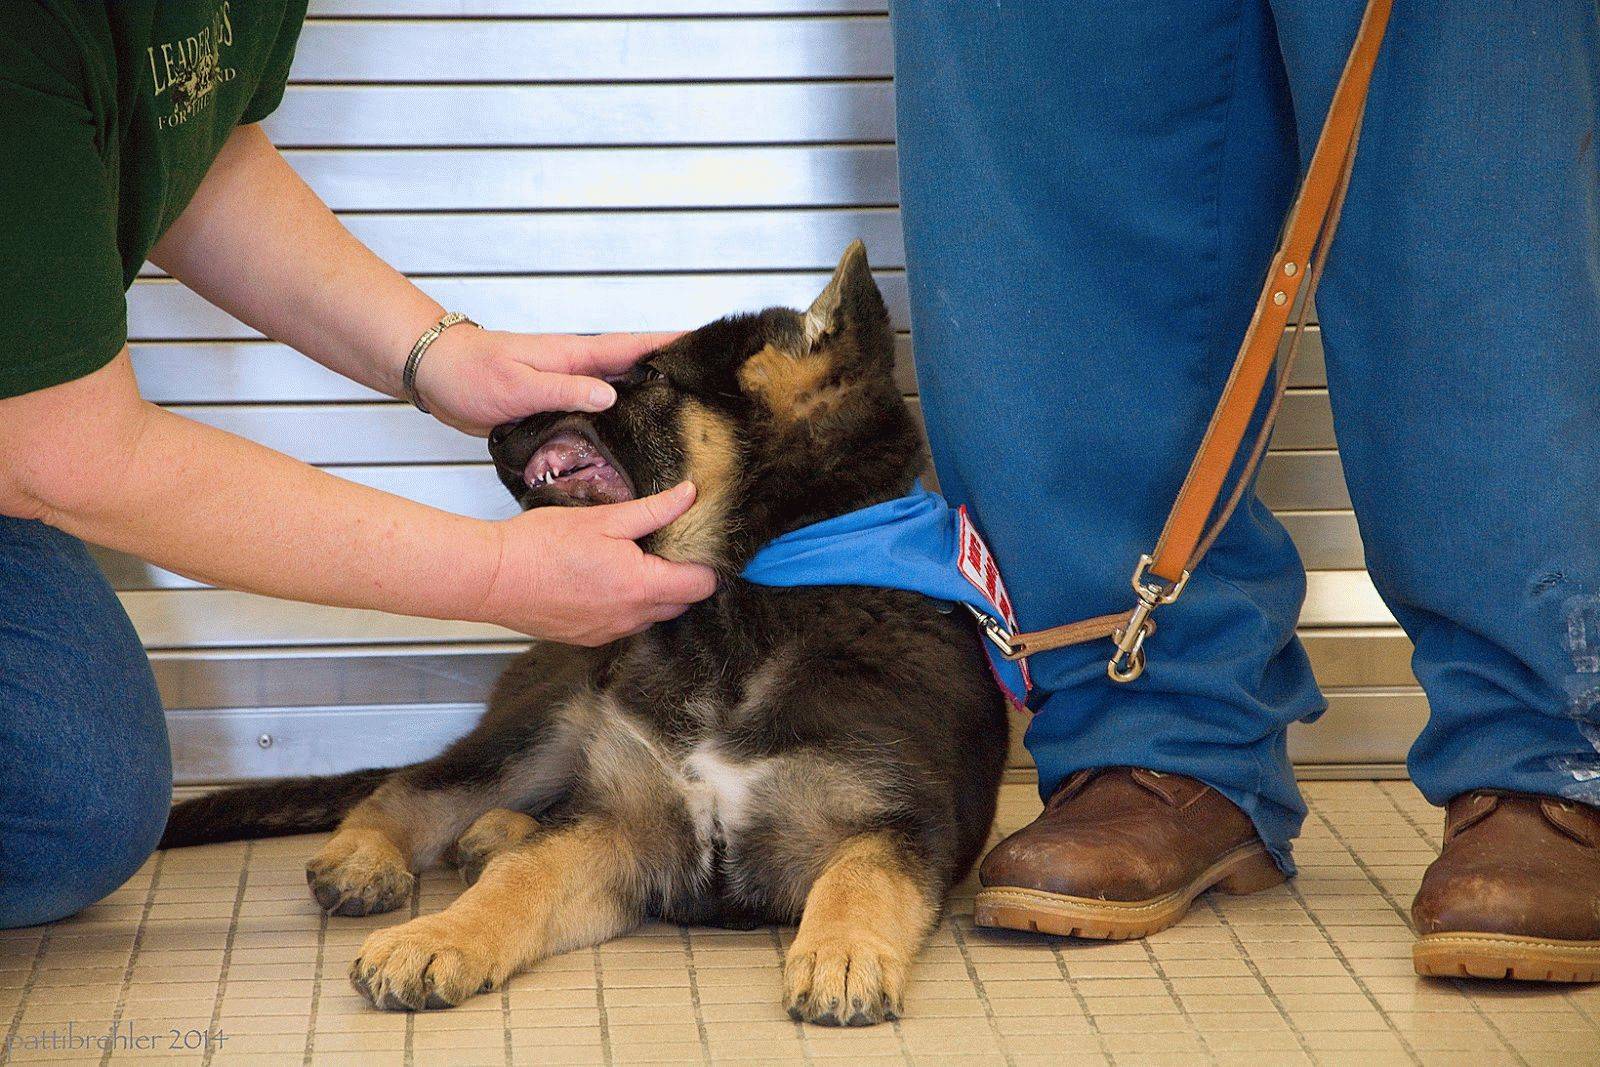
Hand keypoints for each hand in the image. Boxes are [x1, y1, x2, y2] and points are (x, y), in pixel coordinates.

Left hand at [414, 326, 682, 435]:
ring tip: (685, 411)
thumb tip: (610, 395)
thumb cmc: (470, 374)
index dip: (670, 343)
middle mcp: (577, 367)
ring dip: (649, 393)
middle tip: (710, 384)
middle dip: (671, 368)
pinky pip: (597, 407)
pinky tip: (631, 432)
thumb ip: (564, 390)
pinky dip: (619, 413)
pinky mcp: (556, 403)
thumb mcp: (517, 386)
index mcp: (574, 355)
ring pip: (619, 387)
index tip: (705, 342)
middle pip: (635, 364)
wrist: (435, 374)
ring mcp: (568, 384)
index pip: (632, 345)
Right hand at [479, 481, 717, 644]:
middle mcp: (631, 617)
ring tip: (627, 562)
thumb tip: (689, 496)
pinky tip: (602, 581)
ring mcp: (609, 632)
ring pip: (652, 616)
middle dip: (680, 578)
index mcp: (641, 586)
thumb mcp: (604, 518)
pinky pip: (624, 625)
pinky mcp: (589, 638)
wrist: (493, 578)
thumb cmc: (541, 546)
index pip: (702, 585)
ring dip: (652, 594)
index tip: (693, 544)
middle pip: (681, 603)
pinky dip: (625, 606)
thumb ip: (654, 510)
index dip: (704, 563)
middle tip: (659, 548)